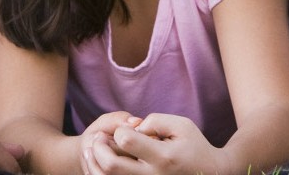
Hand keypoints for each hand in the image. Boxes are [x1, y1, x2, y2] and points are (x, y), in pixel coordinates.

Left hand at [87, 114, 228, 174]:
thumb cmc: (194, 147)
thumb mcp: (182, 125)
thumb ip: (156, 120)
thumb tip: (132, 127)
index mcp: (163, 156)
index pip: (127, 140)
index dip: (119, 130)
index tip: (126, 128)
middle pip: (110, 165)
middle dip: (98, 147)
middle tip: (98, 138)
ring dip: (94, 162)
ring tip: (94, 149)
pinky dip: (101, 173)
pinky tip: (101, 162)